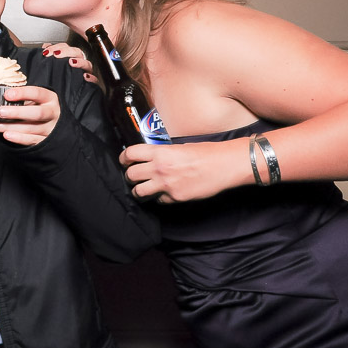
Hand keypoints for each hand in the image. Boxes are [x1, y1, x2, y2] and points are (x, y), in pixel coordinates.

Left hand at [0, 85, 60, 145]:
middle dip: (17, 113)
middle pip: (37, 113)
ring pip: (31, 128)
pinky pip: (31, 140)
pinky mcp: (45, 140)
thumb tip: (1, 97)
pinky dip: (18, 138)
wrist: (53, 123)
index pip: (37, 93)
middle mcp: (52, 113)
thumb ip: (22, 98)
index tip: (7, 94)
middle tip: (0, 112)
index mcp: (49, 98)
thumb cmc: (39, 107)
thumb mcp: (34, 99)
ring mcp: (50, 128)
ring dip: (10, 127)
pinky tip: (6, 134)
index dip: (22, 93)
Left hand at [41, 42, 96, 82]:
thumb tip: (45, 46)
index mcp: (70, 58)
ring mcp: (85, 73)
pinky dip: (92, 78)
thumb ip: (49, 57)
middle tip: (56, 54)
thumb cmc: (57, 83)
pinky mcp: (90, 85)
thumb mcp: (50, 70)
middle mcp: (79, 64)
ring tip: (72, 62)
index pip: (66, 47)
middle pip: (77, 52)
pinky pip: (95, 80)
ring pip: (87, 64)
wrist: (61, 102)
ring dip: (80, 62)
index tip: (46, 52)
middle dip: (66, 51)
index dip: (57, 47)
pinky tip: (85, 77)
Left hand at [119, 139, 249, 203]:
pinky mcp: (175, 198)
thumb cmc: (206, 153)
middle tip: (133, 176)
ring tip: (142, 189)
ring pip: (138, 192)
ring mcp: (166, 185)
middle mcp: (159, 169)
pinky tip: (165, 193)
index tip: (124, 161)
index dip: (124, 158)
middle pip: (130, 175)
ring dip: (138, 191)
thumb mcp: (180, 147)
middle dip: (129, 176)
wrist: (223, 166)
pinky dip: (159, 198)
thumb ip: (163, 153)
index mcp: (160, 152)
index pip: (130, 154)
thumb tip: (152, 158)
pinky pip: (159, 200)